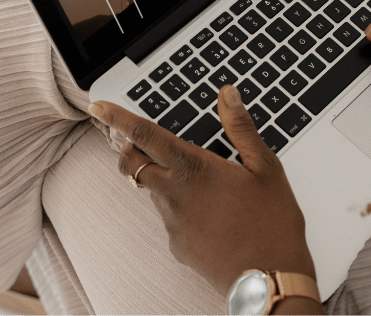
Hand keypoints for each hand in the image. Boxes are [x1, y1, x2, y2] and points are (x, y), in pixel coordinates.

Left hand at [88, 85, 315, 297]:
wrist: (268, 276)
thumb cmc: (272, 221)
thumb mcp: (265, 166)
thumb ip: (240, 128)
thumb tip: (227, 95)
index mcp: (194, 168)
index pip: (145, 135)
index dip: (118, 118)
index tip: (98, 106)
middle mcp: (174, 194)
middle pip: (132, 164)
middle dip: (129, 148)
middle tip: (141, 140)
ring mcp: (172, 223)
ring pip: (152, 191)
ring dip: (162, 177)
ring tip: (202, 180)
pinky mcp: (177, 245)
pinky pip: (170, 217)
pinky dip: (181, 207)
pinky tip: (213, 212)